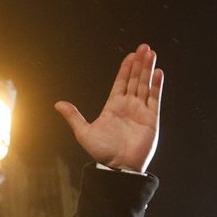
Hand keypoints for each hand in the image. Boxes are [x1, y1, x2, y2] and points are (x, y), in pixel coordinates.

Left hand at [54, 44, 162, 172]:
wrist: (118, 168)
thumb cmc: (102, 153)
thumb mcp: (83, 132)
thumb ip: (73, 116)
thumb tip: (58, 104)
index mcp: (114, 107)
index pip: (121, 82)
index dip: (126, 69)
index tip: (130, 56)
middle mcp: (129, 107)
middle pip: (135, 80)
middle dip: (139, 64)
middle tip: (144, 47)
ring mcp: (141, 112)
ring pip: (146, 85)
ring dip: (148, 69)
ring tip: (151, 54)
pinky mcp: (151, 119)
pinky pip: (155, 99)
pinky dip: (157, 85)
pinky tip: (158, 72)